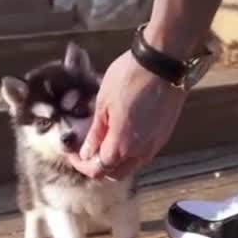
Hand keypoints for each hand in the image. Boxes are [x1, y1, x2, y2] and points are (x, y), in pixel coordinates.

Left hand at [66, 50, 187, 178]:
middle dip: (98, 167)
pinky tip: (123, 135)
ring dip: (116, 161)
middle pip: (116, 173)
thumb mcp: (103, 104)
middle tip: (86, 152)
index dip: (81, 165)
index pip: (98, 169)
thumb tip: (87, 152)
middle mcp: (141, 153)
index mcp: (121, 146)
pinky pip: (144, 154)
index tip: (73, 153)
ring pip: (132, 166)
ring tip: (104, 143)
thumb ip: (96, 133)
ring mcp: (156, 145)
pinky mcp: (165, 135)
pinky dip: (131, 153)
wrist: (164, 63)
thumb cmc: (129, 79)